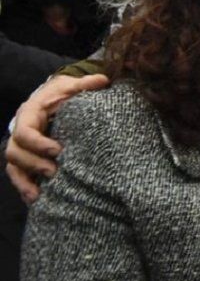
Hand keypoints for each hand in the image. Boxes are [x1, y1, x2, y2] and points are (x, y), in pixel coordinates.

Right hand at [6, 74, 109, 202]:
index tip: (58, 151)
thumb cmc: (63, 93)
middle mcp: (20, 131)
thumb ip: (86, 84)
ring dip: (27, 180)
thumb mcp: (72, 86)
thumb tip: (103, 80)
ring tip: (42, 193)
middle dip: (33, 164)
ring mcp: (21, 147)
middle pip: (15, 152)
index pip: (24, 131)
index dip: (37, 143)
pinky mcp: (26, 159)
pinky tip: (37, 200)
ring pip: (14, 167)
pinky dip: (25, 187)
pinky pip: (19, 176)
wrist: (54, 97)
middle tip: (55, 172)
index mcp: (29, 114)